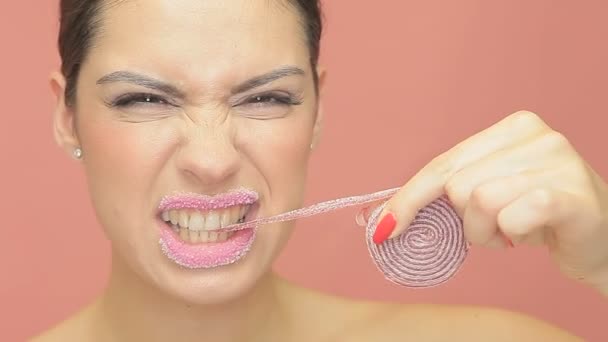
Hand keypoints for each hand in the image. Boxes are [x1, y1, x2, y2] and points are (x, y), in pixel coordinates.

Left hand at [368, 111, 607, 293]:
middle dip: (466, 221)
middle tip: (496, 229)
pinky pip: (512, 218)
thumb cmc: (538, 215)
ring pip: (480, 203)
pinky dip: (514, 236)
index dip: (410, 198)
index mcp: (512, 127)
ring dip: (490, 233)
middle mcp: (536, 134)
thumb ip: (450, 192)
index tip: (384, 228)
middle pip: (458, 186)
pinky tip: (535, 234)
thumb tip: (386, 218)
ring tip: (516, 232)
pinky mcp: (572, 193)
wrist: (602, 238)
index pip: (444, 164)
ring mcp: (557, 160)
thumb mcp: (491, 192)